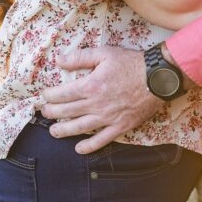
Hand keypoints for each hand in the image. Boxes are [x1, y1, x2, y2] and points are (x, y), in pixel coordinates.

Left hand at [40, 46, 163, 153]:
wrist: (157, 78)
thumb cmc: (131, 63)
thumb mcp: (105, 53)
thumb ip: (80, 57)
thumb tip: (59, 60)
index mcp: (91, 85)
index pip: (62, 94)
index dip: (50, 95)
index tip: (44, 95)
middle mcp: (96, 105)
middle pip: (67, 112)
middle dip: (52, 112)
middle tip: (44, 112)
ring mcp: (108, 118)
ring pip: (79, 128)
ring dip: (63, 131)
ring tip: (53, 131)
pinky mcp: (120, 127)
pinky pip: (101, 140)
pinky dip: (89, 146)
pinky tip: (79, 148)